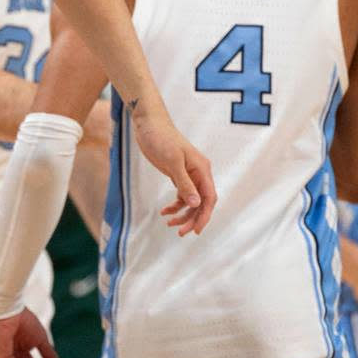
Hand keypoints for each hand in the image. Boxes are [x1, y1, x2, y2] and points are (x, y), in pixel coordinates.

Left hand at [133, 113, 216, 234]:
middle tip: (180, 232)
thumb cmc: (161, 138)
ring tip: (169, 224)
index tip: (196, 230)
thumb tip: (196, 204)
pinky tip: (164, 212)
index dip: (205, 215)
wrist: (148, 124)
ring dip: (183, 214)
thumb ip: (184, 183)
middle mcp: (198, 173)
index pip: (209, 198)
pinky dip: (174, 205)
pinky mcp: (177, 174)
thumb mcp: (172, 161)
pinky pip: (181, 195)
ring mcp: (188, 174)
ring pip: (191, 201)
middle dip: (192, 218)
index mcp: (202, 169)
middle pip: (201, 202)